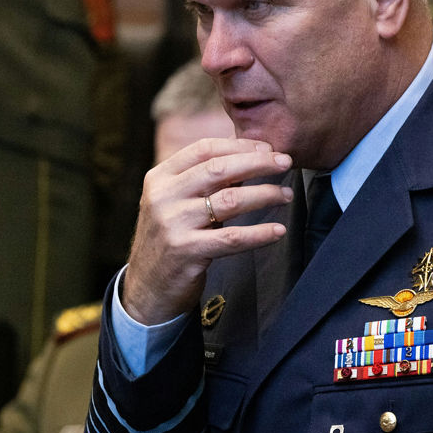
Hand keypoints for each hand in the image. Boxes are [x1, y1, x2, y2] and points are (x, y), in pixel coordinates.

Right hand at [123, 138, 292, 324]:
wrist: (146, 286)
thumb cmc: (169, 239)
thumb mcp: (175, 203)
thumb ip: (203, 182)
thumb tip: (248, 159)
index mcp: (160, 178)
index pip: (203, 149)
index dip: (239, 145)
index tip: (267, 148)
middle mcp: (163, 197)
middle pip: (219, 169)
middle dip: (258, 163)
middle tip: (285, 162)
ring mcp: (173, 224)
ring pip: (230, 200)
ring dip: (265, 194)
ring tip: (286, 194)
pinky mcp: (186, 251)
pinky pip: (232, 238)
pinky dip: (259, 233)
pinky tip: (278, 230)